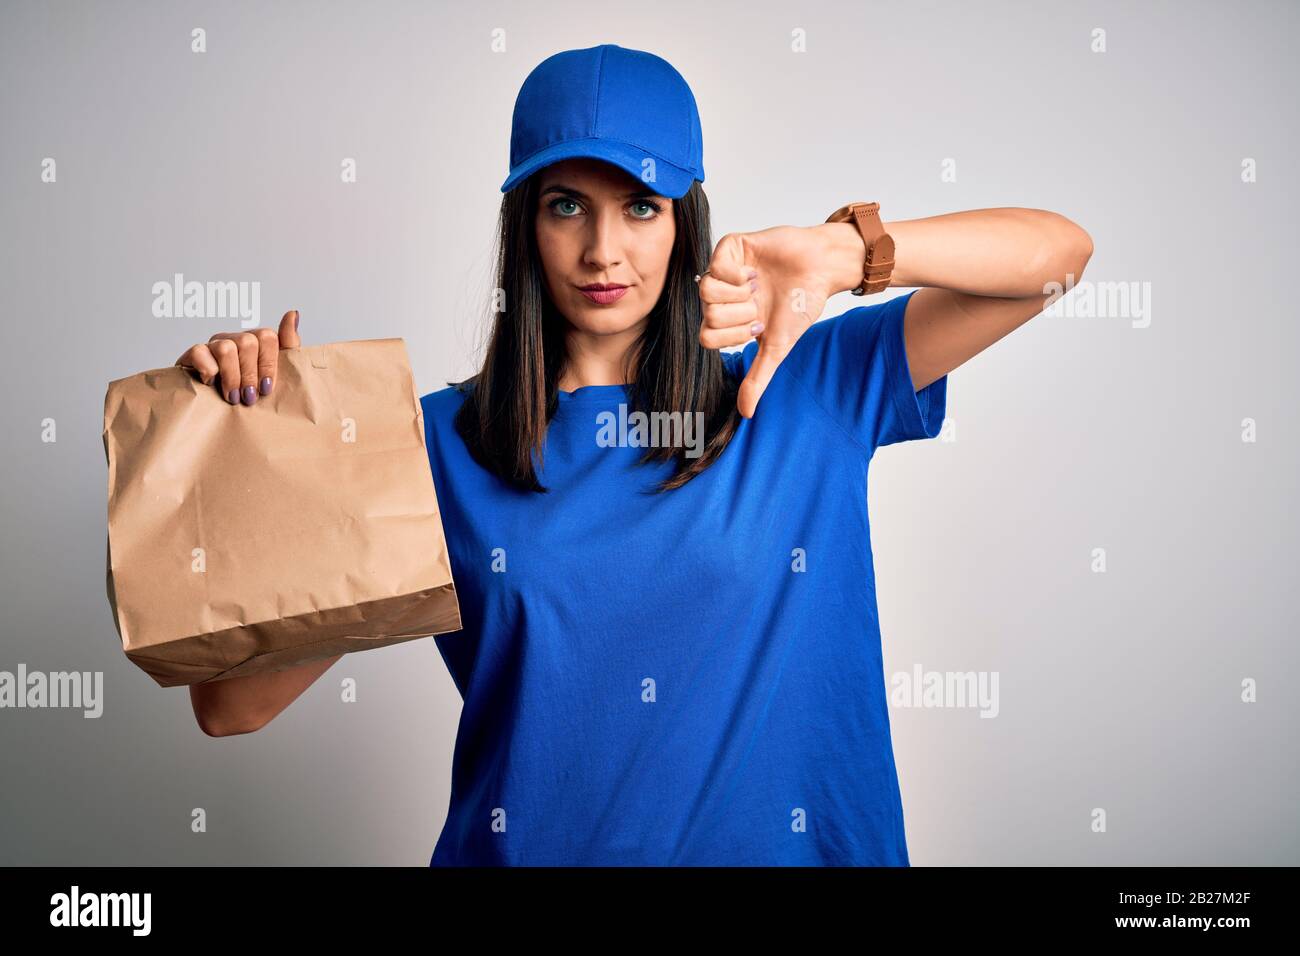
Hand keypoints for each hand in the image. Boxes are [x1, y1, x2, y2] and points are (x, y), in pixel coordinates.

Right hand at [175, 310, 300, 406]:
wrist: (217, 412)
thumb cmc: (249, 393)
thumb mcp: (275, 373)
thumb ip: (288, 345)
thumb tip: (293, 313)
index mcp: (257, 342)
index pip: (267, 337)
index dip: (268, 364)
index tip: (266, 388)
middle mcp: (235, 339)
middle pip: (248, 342)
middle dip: (250, 375)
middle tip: (249, 398)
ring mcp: (214, 345)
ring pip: (226, 349)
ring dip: (232, 378)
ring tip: (234, 398)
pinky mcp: (193, 354)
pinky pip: (200, 353)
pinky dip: (208, 372)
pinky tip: (212, 384)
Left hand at [697, 224, 854, 417]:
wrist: (822, 269)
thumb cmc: (801, 305)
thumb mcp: (777, 348)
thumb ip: (758, 377)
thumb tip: (746, 413)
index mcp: (728, 319)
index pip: (707, 338)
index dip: (733, 336)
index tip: (758, 325)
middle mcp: (722, 296)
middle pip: (707, 315)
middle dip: (740, 314)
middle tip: (760, 303)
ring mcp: (723, 270)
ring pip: (705, 291)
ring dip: (738, 293)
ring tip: (758, 287)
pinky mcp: (730, 247)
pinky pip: (714, 265)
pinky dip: (738, 274)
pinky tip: (755, 272)